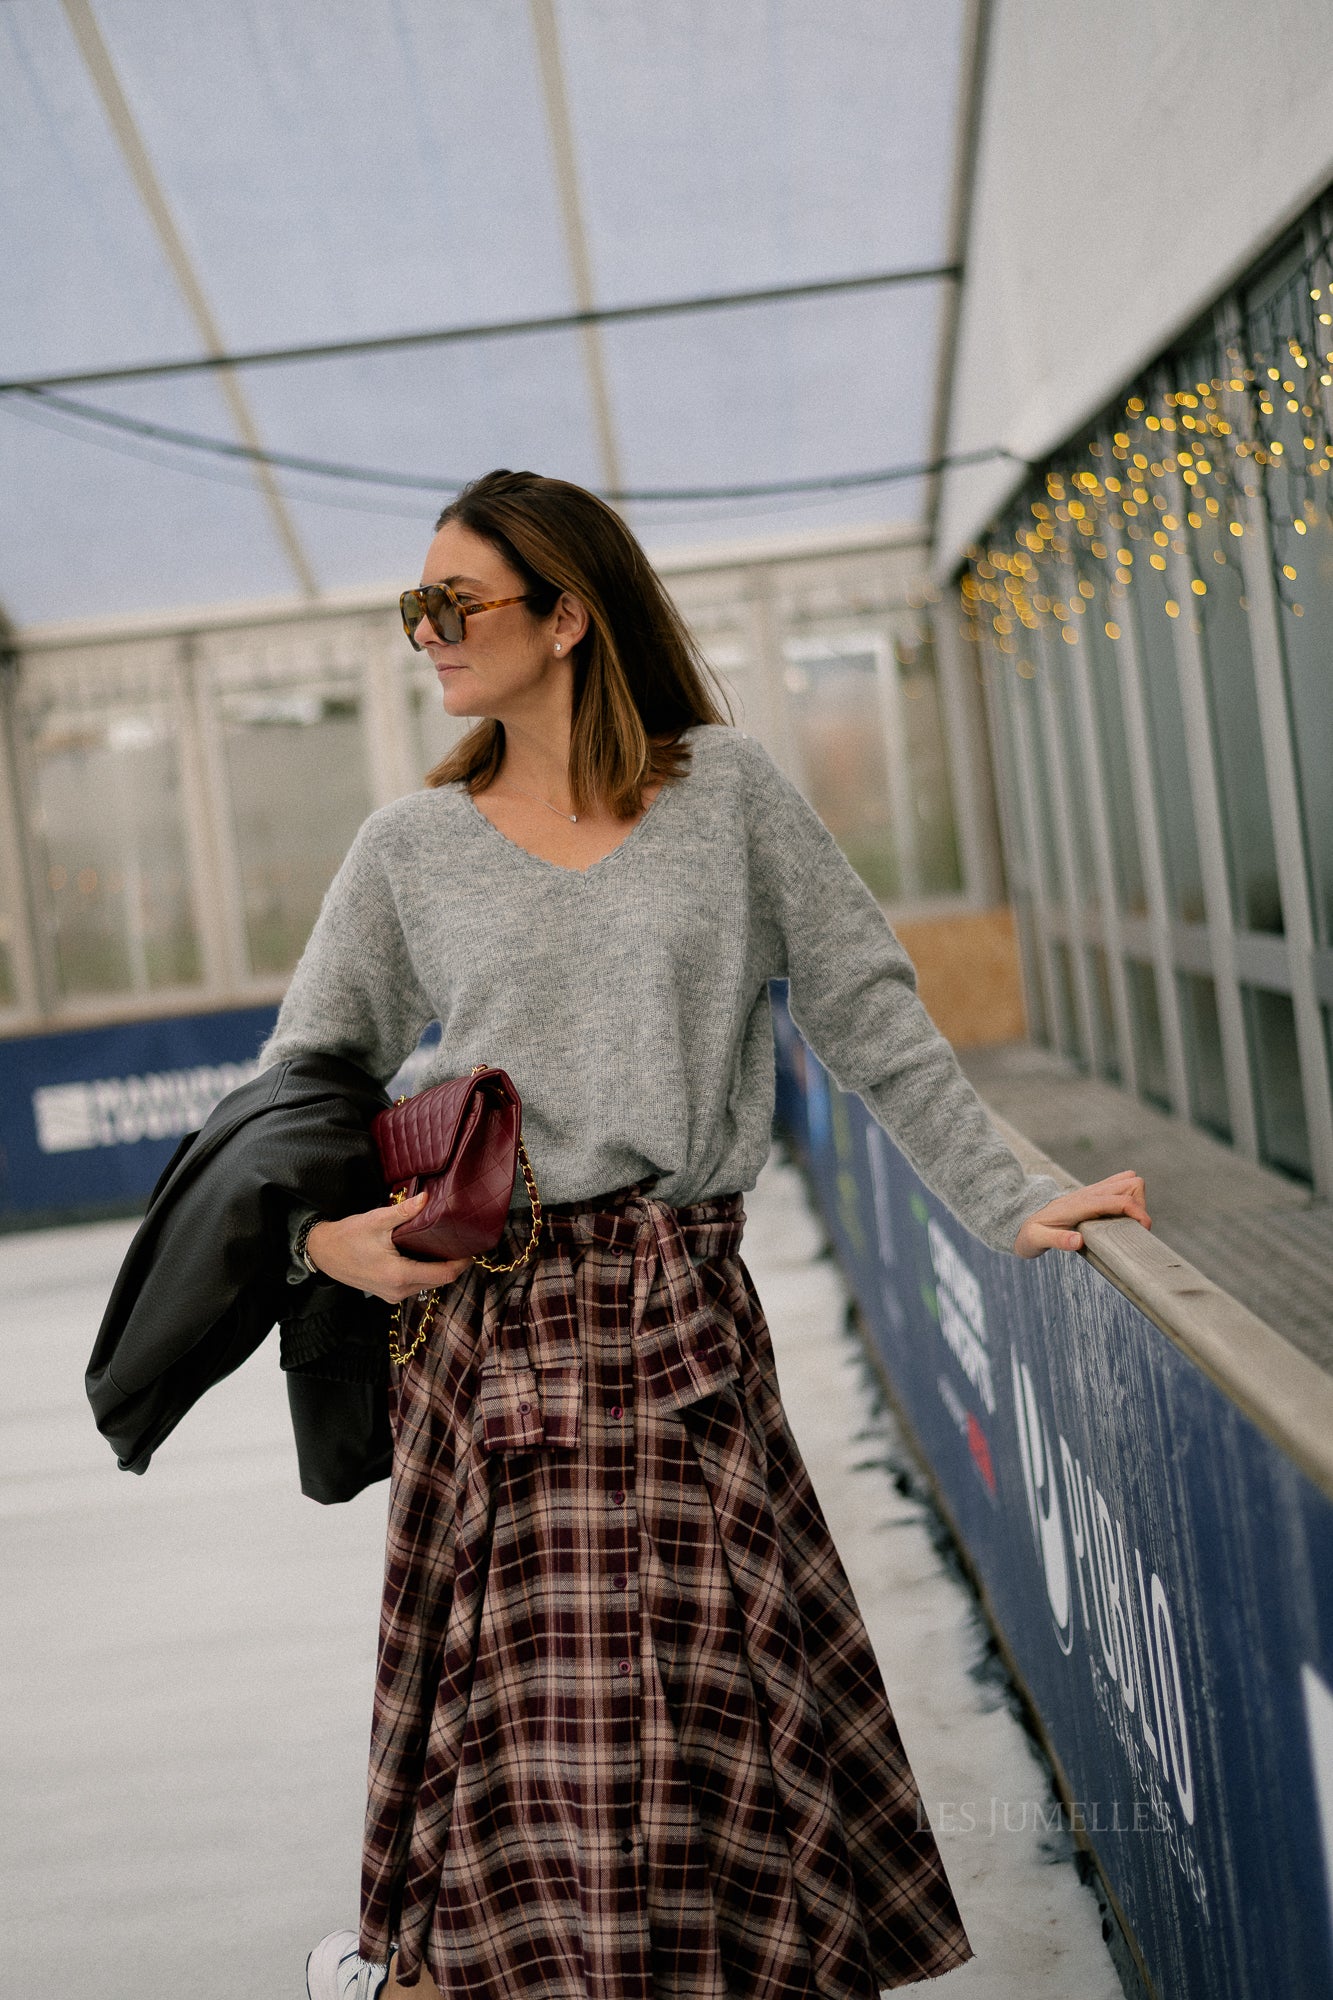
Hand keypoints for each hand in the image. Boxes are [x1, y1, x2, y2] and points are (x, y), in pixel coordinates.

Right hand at [306, 1191, 472, 1301]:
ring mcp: (393, 1295)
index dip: (461, 1262)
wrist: (323, 1253)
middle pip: (439, 1281)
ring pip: (428, 1284)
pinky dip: (425, 1272)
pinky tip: (426, 1254)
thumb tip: (427, 1198)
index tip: (472, 1247)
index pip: (443, 1274)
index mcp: (399, 1275)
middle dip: (453, 1264)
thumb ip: (404, 1212)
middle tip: (462, 1242)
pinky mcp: (388, 1293)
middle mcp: (399, 1291)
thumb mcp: (376, 1221)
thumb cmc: (347, 1237)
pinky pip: (416, 1285)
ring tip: (447, 1245)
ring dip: (439, 1268)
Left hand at [1013, 1169, 1150, 1257]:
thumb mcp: (1037, 1240)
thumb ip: (1056, 1240)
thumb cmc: (1029, 1233)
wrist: (1021, 1218)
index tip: (1143, 1231)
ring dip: (1137, 1201)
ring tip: (1129, 1224)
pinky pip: (1120, 1184)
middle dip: (1141, 1206)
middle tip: (1133, 1229)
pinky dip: (1129, 1197)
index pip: (1121, 1200)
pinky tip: (1121, 1216)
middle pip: (1132, 1184)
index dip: (1139, 1213)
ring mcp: (1093, 1190)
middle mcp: (1090, 1193)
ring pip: (1129, 1181)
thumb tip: (1077, 1241)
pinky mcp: (1094, 1193)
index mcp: (1082, 1204)